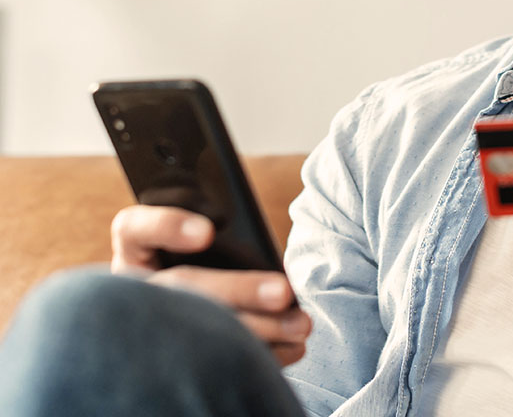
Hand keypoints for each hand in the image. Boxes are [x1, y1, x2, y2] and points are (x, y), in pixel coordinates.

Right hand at [111, 205, 310, 365]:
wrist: (167, 328)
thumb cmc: (194, 261)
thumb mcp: (191, 238)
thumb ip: (216, 228)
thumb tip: (261, 247)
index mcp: (136, 251)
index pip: (133, 229)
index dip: (167, 227)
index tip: (208, 233)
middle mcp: (134, 292)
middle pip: (181, 287)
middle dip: (238, 290)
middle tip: (284, 292)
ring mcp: (150, 330)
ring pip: (199, 333)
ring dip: (258, 330)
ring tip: (300, 324)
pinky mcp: (172, 363)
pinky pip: (215, 365)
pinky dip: (260, 357)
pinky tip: (293, 350)